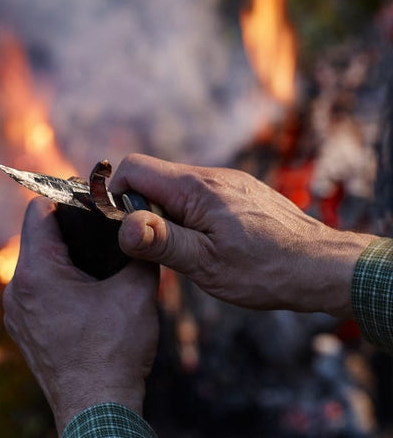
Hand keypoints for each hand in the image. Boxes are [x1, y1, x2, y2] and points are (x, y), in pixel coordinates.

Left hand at [3, 198, 158, 434]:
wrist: (97, 409)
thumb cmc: (114, 352)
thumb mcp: (137, 293)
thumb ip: (141, 253)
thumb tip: (146, 230)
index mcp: (38, 273)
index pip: (40, 212)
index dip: (66, 199)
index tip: (90, 202)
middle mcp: (17, 290)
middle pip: (38, 239)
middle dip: (70, 230)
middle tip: (102, 230)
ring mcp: (17, 314)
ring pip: (37, 266)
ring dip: (63, 258)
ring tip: (96, 263)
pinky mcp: (24, 331)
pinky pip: (36, 291)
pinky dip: (57, 283)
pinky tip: (85, 293)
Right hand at [110, 154, 376, 317]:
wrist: (320, 265)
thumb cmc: (265, 269)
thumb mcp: (205, 263)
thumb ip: (161, 240)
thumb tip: (122, 225)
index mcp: (194, 188)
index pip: (134, 168)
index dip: (117, 194)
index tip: (124, 226)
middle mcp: (210, 175)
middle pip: (154, 178)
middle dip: (144, 209)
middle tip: (159, 247)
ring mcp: (227, 182)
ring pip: (177, 188)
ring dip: (169, 214)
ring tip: (188, 249)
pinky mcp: (239, 192)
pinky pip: (200, 195)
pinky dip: (191, 215)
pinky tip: (210, 241)